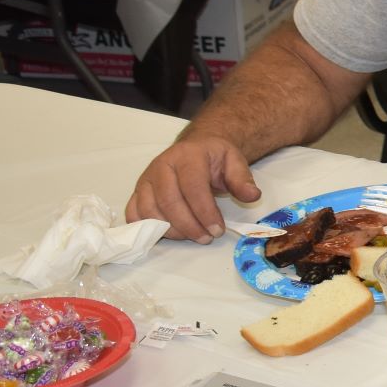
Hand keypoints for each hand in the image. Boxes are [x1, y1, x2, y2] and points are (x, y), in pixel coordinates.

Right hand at [125, 132, 261, 243]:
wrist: (194, 148)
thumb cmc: (213, 158)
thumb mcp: (234, 161)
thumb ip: (242, 179)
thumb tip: (252, 196)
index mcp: (187, 155)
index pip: (192, 187)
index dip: (204, 212)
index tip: (218, 230)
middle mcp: (161, 165)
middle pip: (169, 202)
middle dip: (189, 226)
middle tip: (207, 237)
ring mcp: (145, 179)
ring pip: (150, 211)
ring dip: (171, 230)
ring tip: (193, 235)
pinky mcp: (137, 191)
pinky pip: (134, 214)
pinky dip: (148, 229)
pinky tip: (170, 233)